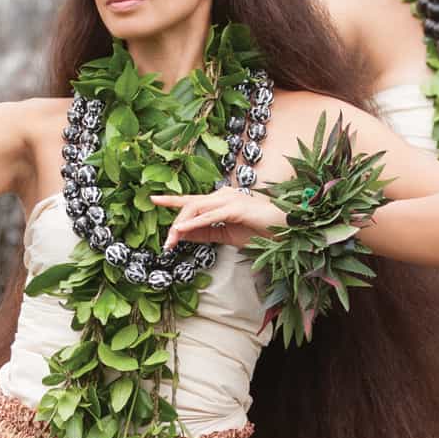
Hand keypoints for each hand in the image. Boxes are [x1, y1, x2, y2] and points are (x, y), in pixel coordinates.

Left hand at [151, 184, 283, 249]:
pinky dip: (194, 223)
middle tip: (166, 243)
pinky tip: (182, 230)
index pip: (192, 200)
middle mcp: (222, 194)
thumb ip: (204, 233)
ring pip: (196, 208)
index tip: (154, 200)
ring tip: (171, 240)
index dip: (172, 200)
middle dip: (175, 223)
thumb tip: (182, 233)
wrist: (284, 229)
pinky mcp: (235, 208)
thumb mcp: (225, 235)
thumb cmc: (258, 231)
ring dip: (181, 225)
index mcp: (220, 199)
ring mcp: (229, 199)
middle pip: (190, 205)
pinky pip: (209, 216)